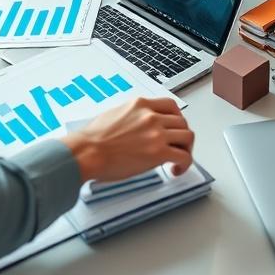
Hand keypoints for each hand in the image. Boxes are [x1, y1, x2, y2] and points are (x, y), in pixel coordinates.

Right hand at [63, 97, 193, 181]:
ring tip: (177, 160)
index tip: (175, 128)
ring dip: (186, 149)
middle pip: (182, 122)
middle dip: (181, 136)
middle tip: (177, 148)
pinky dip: (185, 164)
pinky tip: (176, 170)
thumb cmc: (93, 138)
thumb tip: (137, 125)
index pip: (171, 106)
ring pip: (187, 137)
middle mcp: (152, 116)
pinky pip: (184, 156)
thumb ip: (132, 116)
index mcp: (141, 105)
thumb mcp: (115, 114)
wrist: (86, 152)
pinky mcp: (158, 152)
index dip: (177, 118)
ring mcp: (156, 133)